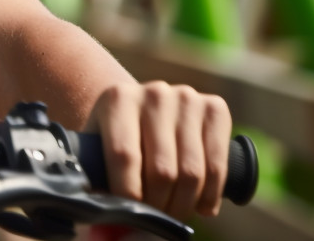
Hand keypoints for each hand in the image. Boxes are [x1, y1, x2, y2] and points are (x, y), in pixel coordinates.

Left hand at [88, 81, 231, 218]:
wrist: (145, 106)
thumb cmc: (116, 135)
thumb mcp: (99, 147)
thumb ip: (96, 176)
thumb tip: (101, 217)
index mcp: (117, 99)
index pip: (124, 156)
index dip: (130, 194)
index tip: (132, 215)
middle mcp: (154, 93)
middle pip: (162, 170)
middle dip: (159, 206)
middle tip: (155, 219)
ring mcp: (187, 98)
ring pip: (192, 172)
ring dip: (184, 205)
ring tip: (174, 214)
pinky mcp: (215, 107)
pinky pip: (218, 166)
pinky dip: (210, 195)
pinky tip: (200, 206)